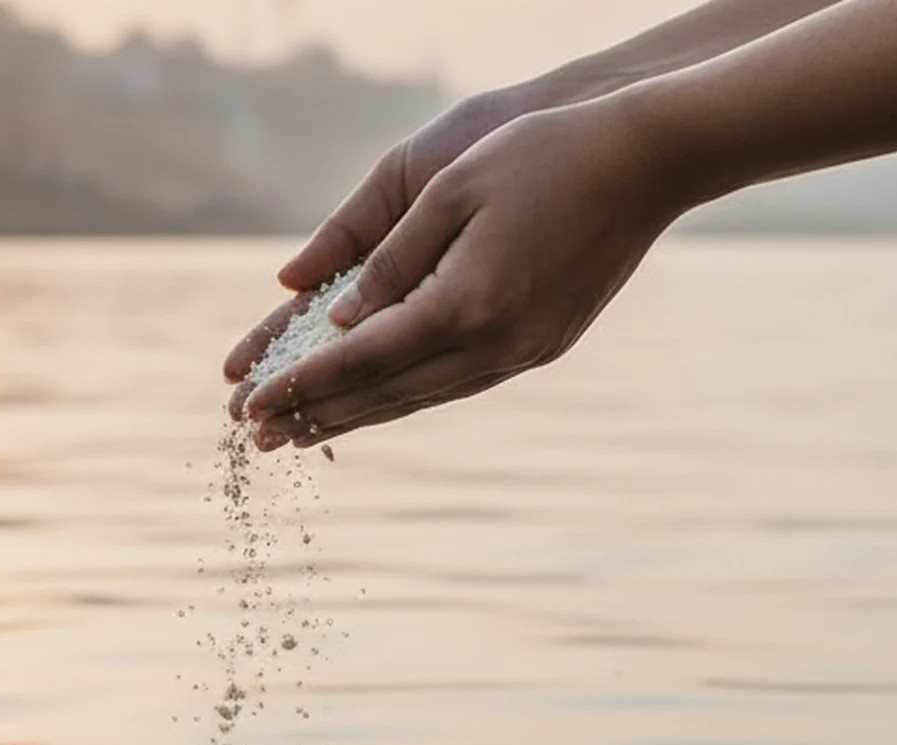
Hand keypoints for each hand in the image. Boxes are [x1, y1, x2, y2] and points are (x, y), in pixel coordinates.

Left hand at [238, 97, 691, 449]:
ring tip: (302, 433)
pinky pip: (455, 384)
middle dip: (315, 415)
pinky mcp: (540, 347)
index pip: (359, 358)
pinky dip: (405, 398)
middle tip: (256, 438)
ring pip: (421, 398)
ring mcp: (523, 351)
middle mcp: (494, 342)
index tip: (247, 405)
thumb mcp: (449, 190)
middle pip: (384, 393)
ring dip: (357, 417)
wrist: (650, 160)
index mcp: (465, 301)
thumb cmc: (543, 154)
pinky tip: (375, 404)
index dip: (297, 384)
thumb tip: (337, 321)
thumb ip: (389, 259)